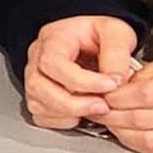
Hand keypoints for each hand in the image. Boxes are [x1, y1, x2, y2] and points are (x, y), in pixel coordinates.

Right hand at [22, 15, 139, 129]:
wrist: (92, 42)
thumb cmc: (99, 35)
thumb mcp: (116, 32)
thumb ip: (117, 53)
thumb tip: (117, 80)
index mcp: (53, 39)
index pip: (52, 62)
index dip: (80, 79)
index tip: (109, 85)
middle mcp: (37, 59)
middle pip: (38, 86)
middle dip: (72, 103)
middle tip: (103, 106)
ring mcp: (36, 79)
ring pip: (38, 104)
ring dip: (69, 113)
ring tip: (96, 109)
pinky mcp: (39, 97)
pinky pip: (41, 116)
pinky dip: (62, 121)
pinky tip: (82, 114)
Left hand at [96, 49, 152, 152]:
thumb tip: (121, 85)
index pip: (148, 93)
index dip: (119, 96)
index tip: (104, 94)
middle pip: (146, 119)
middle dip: (115, 115)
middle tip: (99, 109)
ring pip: (152, 140)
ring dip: (123, 133)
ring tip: (110, 122)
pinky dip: (140, 145)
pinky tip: (128, 135)